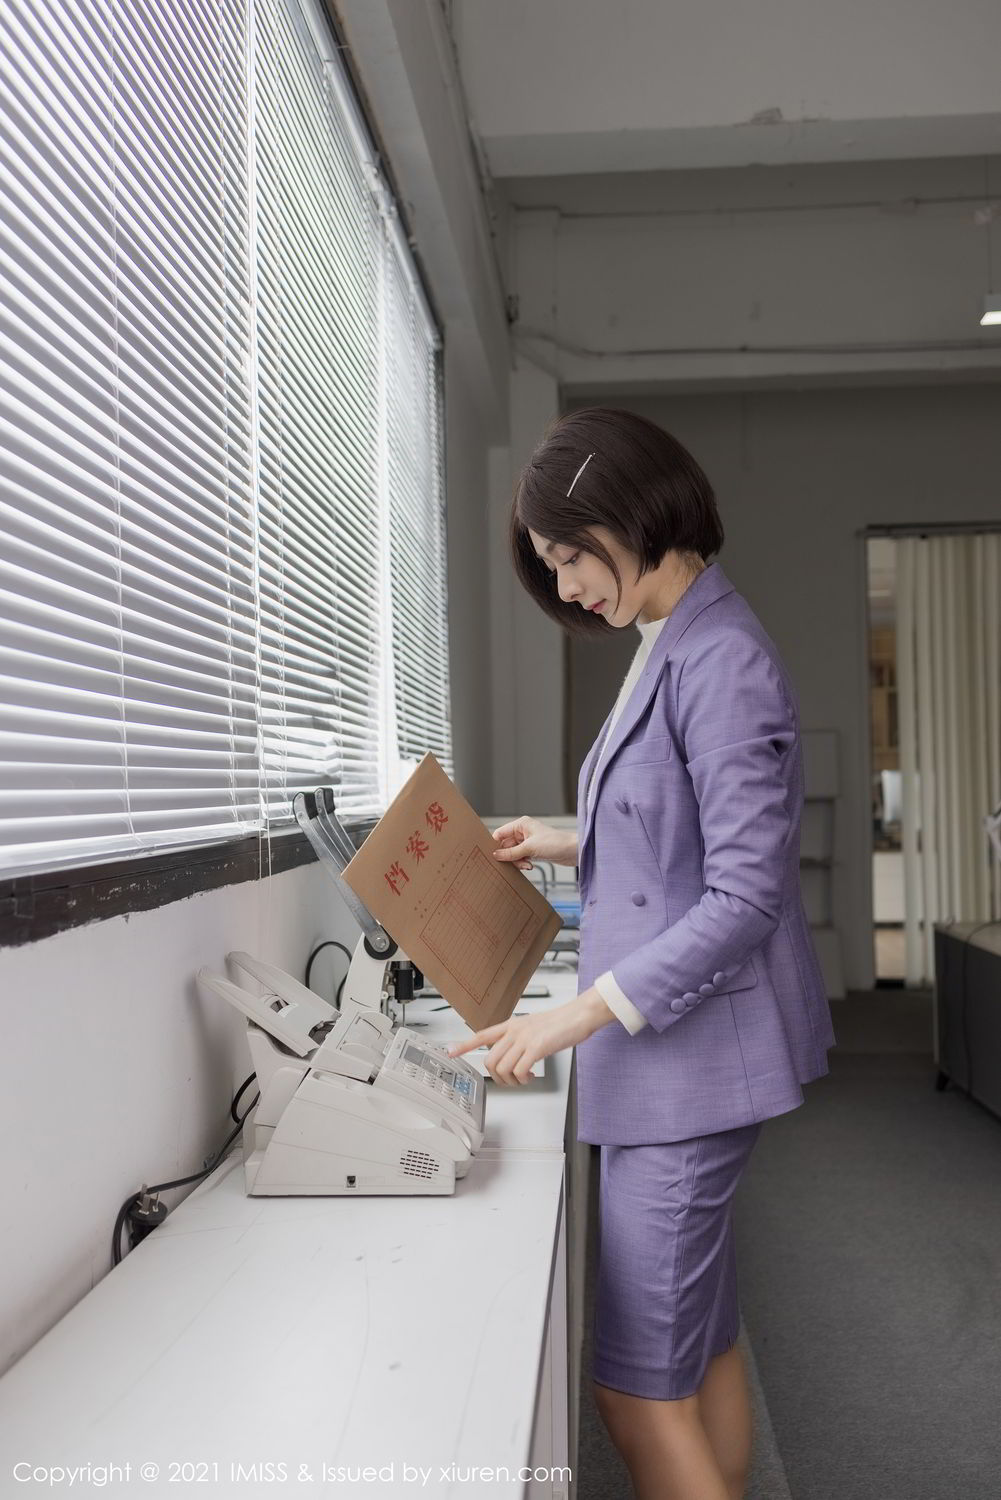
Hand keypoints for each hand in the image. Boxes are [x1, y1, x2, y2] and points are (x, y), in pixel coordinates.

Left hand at [446, 990, 614, 1084]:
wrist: (578, 1015)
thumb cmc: (561, 1022)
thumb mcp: (533, 1026)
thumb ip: (520, 1037)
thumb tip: (513, 1055)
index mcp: (512, 1025)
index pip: (481, 1035)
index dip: (464, 1044)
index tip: (450, 1051)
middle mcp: (514, 1031)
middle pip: (490, 1059)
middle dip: (499, 1077)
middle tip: (512, 1080)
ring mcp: (525, 1038)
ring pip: (503, 1067)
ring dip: (512, 1080)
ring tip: (524, 1078)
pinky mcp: (537, 1047)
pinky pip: (520, 1070)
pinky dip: (524, 1079)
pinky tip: (532, 1076)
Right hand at [490, 816, 577, 870]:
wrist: (573, 851)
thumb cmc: (555, 843)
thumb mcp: (529, 848)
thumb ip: (511, 853)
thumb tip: (495, 855)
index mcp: (521, 824)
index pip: (500, 834)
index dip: (495, 845)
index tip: (493, 856)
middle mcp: (523, 831)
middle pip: (506, 845)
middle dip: (509, 856)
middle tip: (514, 864)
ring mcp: (528, 841)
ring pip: (513, 853)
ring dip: (517, 861)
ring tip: (526, 865)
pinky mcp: (533, 850)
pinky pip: (521, 857)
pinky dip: (523, 863)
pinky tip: (530, 866)